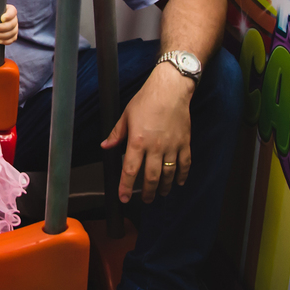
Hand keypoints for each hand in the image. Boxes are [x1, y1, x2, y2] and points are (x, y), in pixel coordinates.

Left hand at [0, 4, 18, 44]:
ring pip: (12, 32)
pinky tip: (0, 41)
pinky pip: (12, 39)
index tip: (2, 19)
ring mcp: (14, 28)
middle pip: (13, 24)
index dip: (9, 16)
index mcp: (9, 10)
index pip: (13, 11)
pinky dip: (6, 41)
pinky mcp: (13, 36)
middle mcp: (14, 19)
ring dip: (3, 35)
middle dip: (4, 27)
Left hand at [100, 63, 193, 202]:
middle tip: (145, 200)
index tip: (123, 198)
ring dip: (164, 187)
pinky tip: (178, 182)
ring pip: (168, 174)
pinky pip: (184, 164)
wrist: (170, 90)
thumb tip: (105, 147)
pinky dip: (182, 176)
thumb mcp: (126, 115)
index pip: (130, 170)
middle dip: (147, 192)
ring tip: (160, 193)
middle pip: (151, 177)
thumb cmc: (147, 100)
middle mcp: (155, 147)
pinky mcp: (184, 143)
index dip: (126, 187)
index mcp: (137, 141)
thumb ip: (116, 134)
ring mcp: (172, 146)